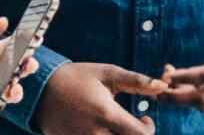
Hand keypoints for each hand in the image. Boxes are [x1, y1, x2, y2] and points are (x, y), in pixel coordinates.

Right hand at [30, 62, 163, 134]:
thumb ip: (137, 81)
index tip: (144, 119)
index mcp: (106, 114)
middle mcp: (94, 134)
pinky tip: (103, 131)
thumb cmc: (77, 78)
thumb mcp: (107, 74)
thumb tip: (163, 86)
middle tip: (133, 126)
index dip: (150, 129)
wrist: (40, 89)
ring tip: (117, 128)